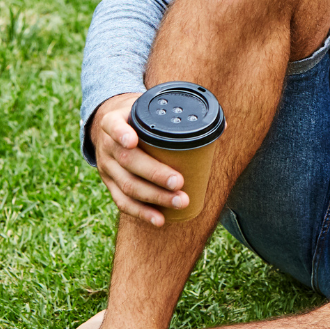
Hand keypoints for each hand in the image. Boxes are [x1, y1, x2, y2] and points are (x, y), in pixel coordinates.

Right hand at [90, 92, 188, 226]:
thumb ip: (178, 114)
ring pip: (127, 185)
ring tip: (180, 201)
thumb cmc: (139, 119)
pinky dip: (142, 212)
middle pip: (127, 161)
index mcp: (113, 121)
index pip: (113, 125)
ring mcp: (106, 167)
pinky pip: (123, 202)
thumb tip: (222, 125)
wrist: (110, 128)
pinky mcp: (109, 185)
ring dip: (154, 197)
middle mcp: (107, 145)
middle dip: (154, 173)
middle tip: (179, 182)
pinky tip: (159, 219)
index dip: (121, 134)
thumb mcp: (148, 108)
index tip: (133, 141)